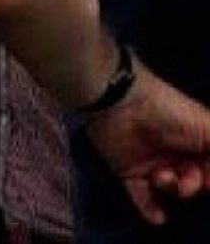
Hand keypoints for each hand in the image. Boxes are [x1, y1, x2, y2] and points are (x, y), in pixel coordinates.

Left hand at [86, 61, 209, 225]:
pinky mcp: (127, 170)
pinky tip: (158, 217)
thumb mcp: (207, 128)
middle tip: (185, 180)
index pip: (208, 169)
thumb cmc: (170, 113)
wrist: (121, 104)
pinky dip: (149, 208)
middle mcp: (175, 153)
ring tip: (160, 177)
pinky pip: (140, 195)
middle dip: (191, 185)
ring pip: (169, 190)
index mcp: (195, 141)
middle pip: (192, 182)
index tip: (208, 180)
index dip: (209, 178)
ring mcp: (151, 163)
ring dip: (170, 188)